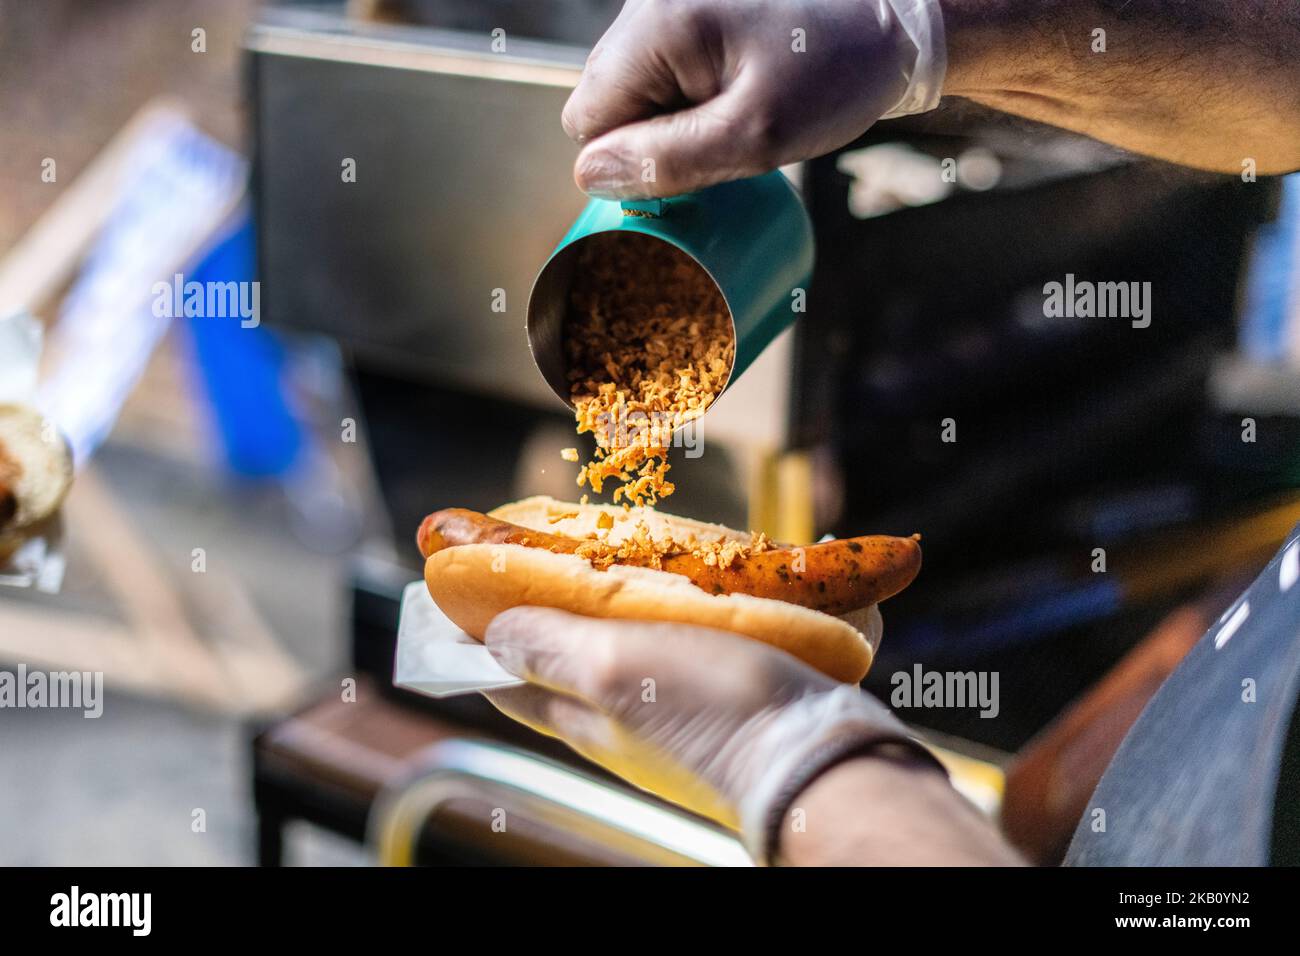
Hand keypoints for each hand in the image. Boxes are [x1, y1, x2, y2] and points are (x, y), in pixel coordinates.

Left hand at [482, 606, 950, 861]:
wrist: (812, 756)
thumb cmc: (712, 709)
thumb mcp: (616, 666)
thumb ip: (551, 649)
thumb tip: (491, 633)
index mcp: (583, 715)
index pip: (506, 679)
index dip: (472, 641)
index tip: (450, 596)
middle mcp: (618, 722)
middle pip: (556, 668)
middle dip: (535, 620)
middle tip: (529, 563)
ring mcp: (668, 715)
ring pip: (616, 659)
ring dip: (602, 617)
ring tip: (602, 567)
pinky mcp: (717, 702)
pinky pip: (671, 657)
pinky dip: (660, 623)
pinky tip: (682, 597)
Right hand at [563, 0, 944, 196]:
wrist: (895, 21)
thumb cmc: (837, 71)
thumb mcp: (758, 134)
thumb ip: (670, 159)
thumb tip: (591, 176)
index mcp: (658, 26)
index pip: (586, 119)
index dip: (628, 160)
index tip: (688, 168)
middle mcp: (648, 6)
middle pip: (604, 103)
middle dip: (651, 140)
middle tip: (721, 145)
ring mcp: (667, 5)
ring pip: (633, 92)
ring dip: (673, 123)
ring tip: (737, 117)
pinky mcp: (689, 13)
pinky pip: (661, 74)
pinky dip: (689, 100)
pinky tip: (736, 99)